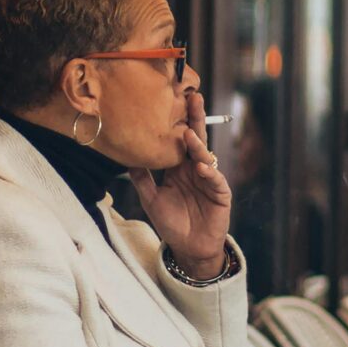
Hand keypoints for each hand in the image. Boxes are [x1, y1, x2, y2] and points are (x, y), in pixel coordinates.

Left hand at [130, 104, 231, 278]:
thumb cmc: (171, 223)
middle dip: (196, 119)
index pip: (179, 140)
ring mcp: (209, 179)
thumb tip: (127, 157)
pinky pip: (215, 180)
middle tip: (195, 98)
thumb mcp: (151, 200)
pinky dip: (209, 173)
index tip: (174, 100)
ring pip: (205, 156)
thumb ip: (142, 179)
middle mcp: (195, 169)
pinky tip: (201, 166)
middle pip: (196, 140)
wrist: (188, 248)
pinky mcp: (220, 193)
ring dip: (198, 145)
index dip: (179, 121)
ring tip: (190, 134)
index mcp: (179, 168)